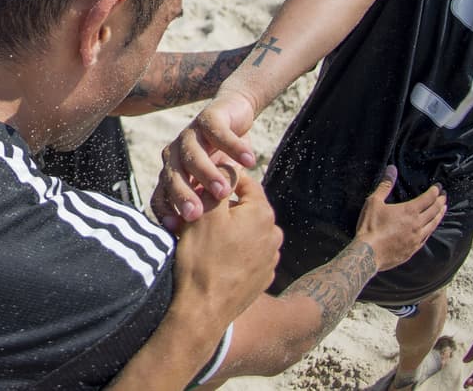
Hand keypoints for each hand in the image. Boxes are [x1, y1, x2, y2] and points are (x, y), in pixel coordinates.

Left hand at [152, 89, 256, 224]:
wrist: (232, 115)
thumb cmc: (221, 159)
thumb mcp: (213, 185)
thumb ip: (208, 205)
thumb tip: (210, 244)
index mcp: (172, 175)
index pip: (161, 197)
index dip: (166, 212)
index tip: (177, 230)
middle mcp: (175, 155)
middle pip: (173, 177)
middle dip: (184, 196)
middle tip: (196, 214)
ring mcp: (189, 135)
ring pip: (193, 156)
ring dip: (208, 174)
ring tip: (224, 191)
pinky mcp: (208, 118)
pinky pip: (219, 133)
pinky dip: (234, 146)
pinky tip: (249, 161)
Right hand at [171, 172, 281, 325]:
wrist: (203, 310)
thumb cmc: (202, 257)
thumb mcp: (205, 211)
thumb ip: (219, 183)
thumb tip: (228, 163)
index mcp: (262, 213)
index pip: (244, 183)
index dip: (221, 182)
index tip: (202, 188)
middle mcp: (273, 234)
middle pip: (245, 209)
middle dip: (224, 210)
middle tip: (198, 218)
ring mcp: (270, 259)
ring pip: (246, 233)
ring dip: (229, 232)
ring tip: (204, 241)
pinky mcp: (262, 278)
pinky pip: (247, 256)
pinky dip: (234, 253)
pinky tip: (215, 261)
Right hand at [353, 166, 445, 271]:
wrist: (369, 253)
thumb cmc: (370, 227)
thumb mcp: (374, 202)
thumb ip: (385, 185)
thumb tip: (392, 169)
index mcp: (409, 211)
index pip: (427, 198)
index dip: (435, 191)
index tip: (439, 186)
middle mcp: (417, 224)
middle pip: (434, 210)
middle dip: (440, 201)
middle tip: (445, 195)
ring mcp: (417, 237)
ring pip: (434, 224)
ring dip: (440, 214)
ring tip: (444, 209)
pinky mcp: (414, 249)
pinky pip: (427, 236)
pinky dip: (432, 228)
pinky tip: (431, 227)